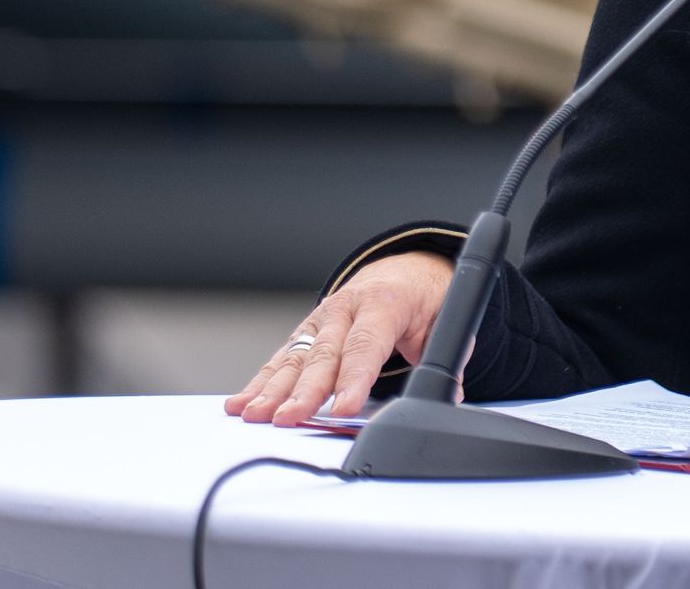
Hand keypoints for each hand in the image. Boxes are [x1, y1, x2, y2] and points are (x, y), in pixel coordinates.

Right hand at [226, 252, 451, 427]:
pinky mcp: (304, 335)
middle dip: (305, 391)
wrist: (403, 270)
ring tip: (255, 415)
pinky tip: (240, 403)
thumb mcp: (442, 320)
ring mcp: (320, 321)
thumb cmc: (423, 300)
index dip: (355, 378)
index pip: (366, 344)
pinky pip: (279, 360)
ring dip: (272, 390)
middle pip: (324, 355)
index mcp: (384, 302)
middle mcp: (345, 309)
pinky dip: (258, 383)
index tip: (343, 409)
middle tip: (289, 419)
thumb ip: (443, 358)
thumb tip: (450, 396)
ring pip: (295, 358)